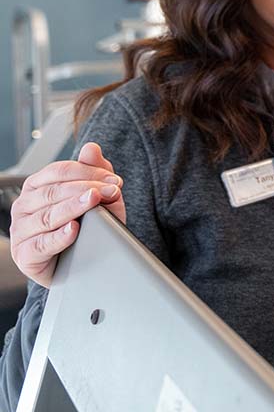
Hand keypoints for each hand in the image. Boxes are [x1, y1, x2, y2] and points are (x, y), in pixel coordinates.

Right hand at [8, 142, 125, 287]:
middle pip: (54, 191)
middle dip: (86, 188)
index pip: (59, 172)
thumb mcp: (97, 197)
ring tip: (95, 201)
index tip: (114, 179)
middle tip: (112, 190)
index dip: (88, 172)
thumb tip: (91, 147)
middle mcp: (24, 206)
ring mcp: (21, 230)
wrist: (80, 263)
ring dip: (74, 207)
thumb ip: (93, 172)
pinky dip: (59, 237)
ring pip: (47, 216)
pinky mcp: (25, 254)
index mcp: (37, 186)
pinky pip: (42, 244)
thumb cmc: (86, 227)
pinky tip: (74, 229)